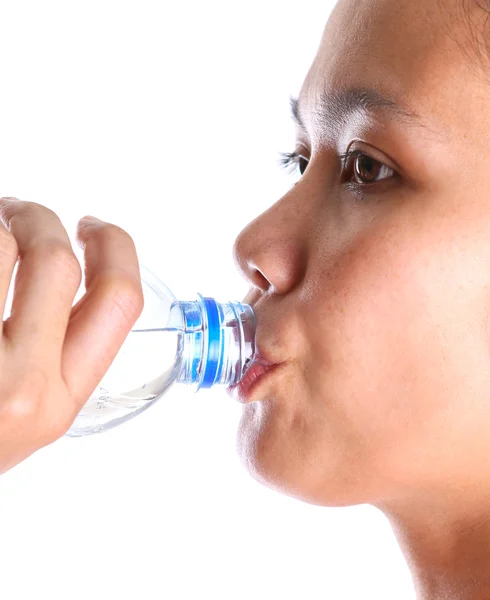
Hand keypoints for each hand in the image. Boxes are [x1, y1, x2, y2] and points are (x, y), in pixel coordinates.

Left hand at [0, 197, 143, 474]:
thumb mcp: (27, 413)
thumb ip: (59, 351)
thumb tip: (64, 266)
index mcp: (59, 401)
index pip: (117, 303)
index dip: (116, 248)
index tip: (95, 228)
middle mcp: (20, 385)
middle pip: (57, 262)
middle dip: (41, 219)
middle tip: (20, 214)